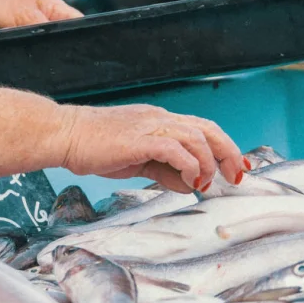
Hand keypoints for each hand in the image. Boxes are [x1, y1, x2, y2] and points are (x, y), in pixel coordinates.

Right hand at [57, 104, 248, 193]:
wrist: (66, 135)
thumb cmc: (96, 148)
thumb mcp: (137, 162)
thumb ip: (164, 171)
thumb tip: (189, 183)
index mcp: (159, 121)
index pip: (201, 128)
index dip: (223, 146)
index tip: (235, 166)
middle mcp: (159, 119)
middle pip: (207, 128)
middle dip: (228, 152)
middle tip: (236, 175)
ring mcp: (150, 126)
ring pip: (196, 136)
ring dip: (209, 161)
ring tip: (208, 182)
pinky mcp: (139, 139)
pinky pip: (175, 148)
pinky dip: (189, 164)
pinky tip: (190, 180)